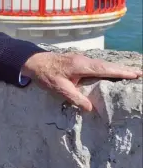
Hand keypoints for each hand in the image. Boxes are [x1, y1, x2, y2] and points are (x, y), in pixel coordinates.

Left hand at [21, 52, 141, 111]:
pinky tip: (113, 72)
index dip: (120, 72)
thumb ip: (75, 98)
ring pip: (103, 64)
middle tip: (139, 73)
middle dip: (123, 69)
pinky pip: (98, 65)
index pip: (104, 69)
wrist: (36, 62)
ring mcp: (82, 59)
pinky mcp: (80, 61)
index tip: (133, 73)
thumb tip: (90, 108)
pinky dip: (109, 68)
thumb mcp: (59, 89)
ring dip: (117, 68)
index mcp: (81, 65)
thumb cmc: (47, 75)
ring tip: (131, 73)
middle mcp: (84, 60)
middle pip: (107, 65)